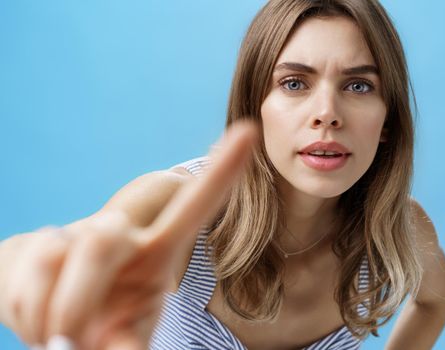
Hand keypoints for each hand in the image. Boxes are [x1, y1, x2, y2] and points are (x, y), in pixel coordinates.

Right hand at [2, 121, 257, 348]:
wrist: (50, 316)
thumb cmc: (106, 323)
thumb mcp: (127, 336)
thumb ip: (128, 346)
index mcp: (158, 253)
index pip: (196, 205)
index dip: (221, 170)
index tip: (249, 129)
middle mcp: (120, 237)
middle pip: (106, 236)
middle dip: (79, 297)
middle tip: (68, 341)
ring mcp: (75, 238)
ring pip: (51, 256)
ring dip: (48, 314)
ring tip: (57, 337)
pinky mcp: (29, 250)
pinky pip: (21, 272)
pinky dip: (24, 310)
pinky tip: (34, 321)